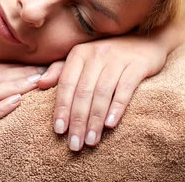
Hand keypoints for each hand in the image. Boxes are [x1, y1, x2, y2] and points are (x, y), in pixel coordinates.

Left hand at [37, 35, 167, 150]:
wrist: (145, 39)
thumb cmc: (109, 54)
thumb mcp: (83, 58)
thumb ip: (61, 70)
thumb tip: (39, 83)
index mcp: (79, 53)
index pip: (66, 84)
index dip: (62, 108)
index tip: (59, 131)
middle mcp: (96, 54)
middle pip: (83, 92)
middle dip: (77, 120)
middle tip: (75, 144)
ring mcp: (117, 59)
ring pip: (102, 93)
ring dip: (95, 119)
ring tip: (91, 141)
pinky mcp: (137, 65)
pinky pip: (125, 88)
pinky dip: (117, 107)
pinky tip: (110, 124)